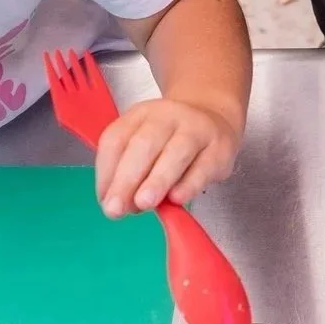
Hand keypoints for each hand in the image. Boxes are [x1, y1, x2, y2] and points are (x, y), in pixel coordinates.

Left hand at [95, 96, 240, 217]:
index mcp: (140, 115)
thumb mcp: (145, 146)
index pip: (116, 139)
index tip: (104, 200)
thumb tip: (123, 205)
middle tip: (115, 208)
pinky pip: (203, 167)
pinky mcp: (220, 148)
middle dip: (127, 178)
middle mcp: (167, 117)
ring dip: (157, 180)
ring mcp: (196, 129)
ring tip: (143, 204)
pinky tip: (176, 199)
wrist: (215, 117)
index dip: (106, 171)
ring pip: (176, 152)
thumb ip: (130, 173)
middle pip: (143, 144)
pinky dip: (189, 184)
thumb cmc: (171, 139)